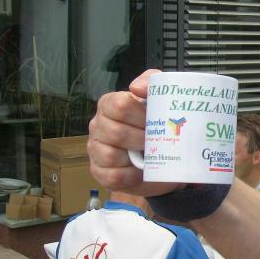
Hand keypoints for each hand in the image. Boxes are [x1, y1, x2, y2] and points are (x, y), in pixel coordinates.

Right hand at [87, 69, 181, 196]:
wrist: (163, 156)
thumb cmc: (156, 125)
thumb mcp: (159, 98)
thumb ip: (152, 82)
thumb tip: (136, 87)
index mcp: (110, 104)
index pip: (119, 105)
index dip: (141, 116)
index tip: (157, 121)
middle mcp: (98, 125)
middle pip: (115, 132)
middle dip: (142, 139)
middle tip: (158, 141)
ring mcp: (96, 149)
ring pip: (110, 155)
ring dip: (135, 157)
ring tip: (150, 155)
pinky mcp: (99, 172)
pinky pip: (112, 176)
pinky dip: (131, 176)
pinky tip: (141, 171)